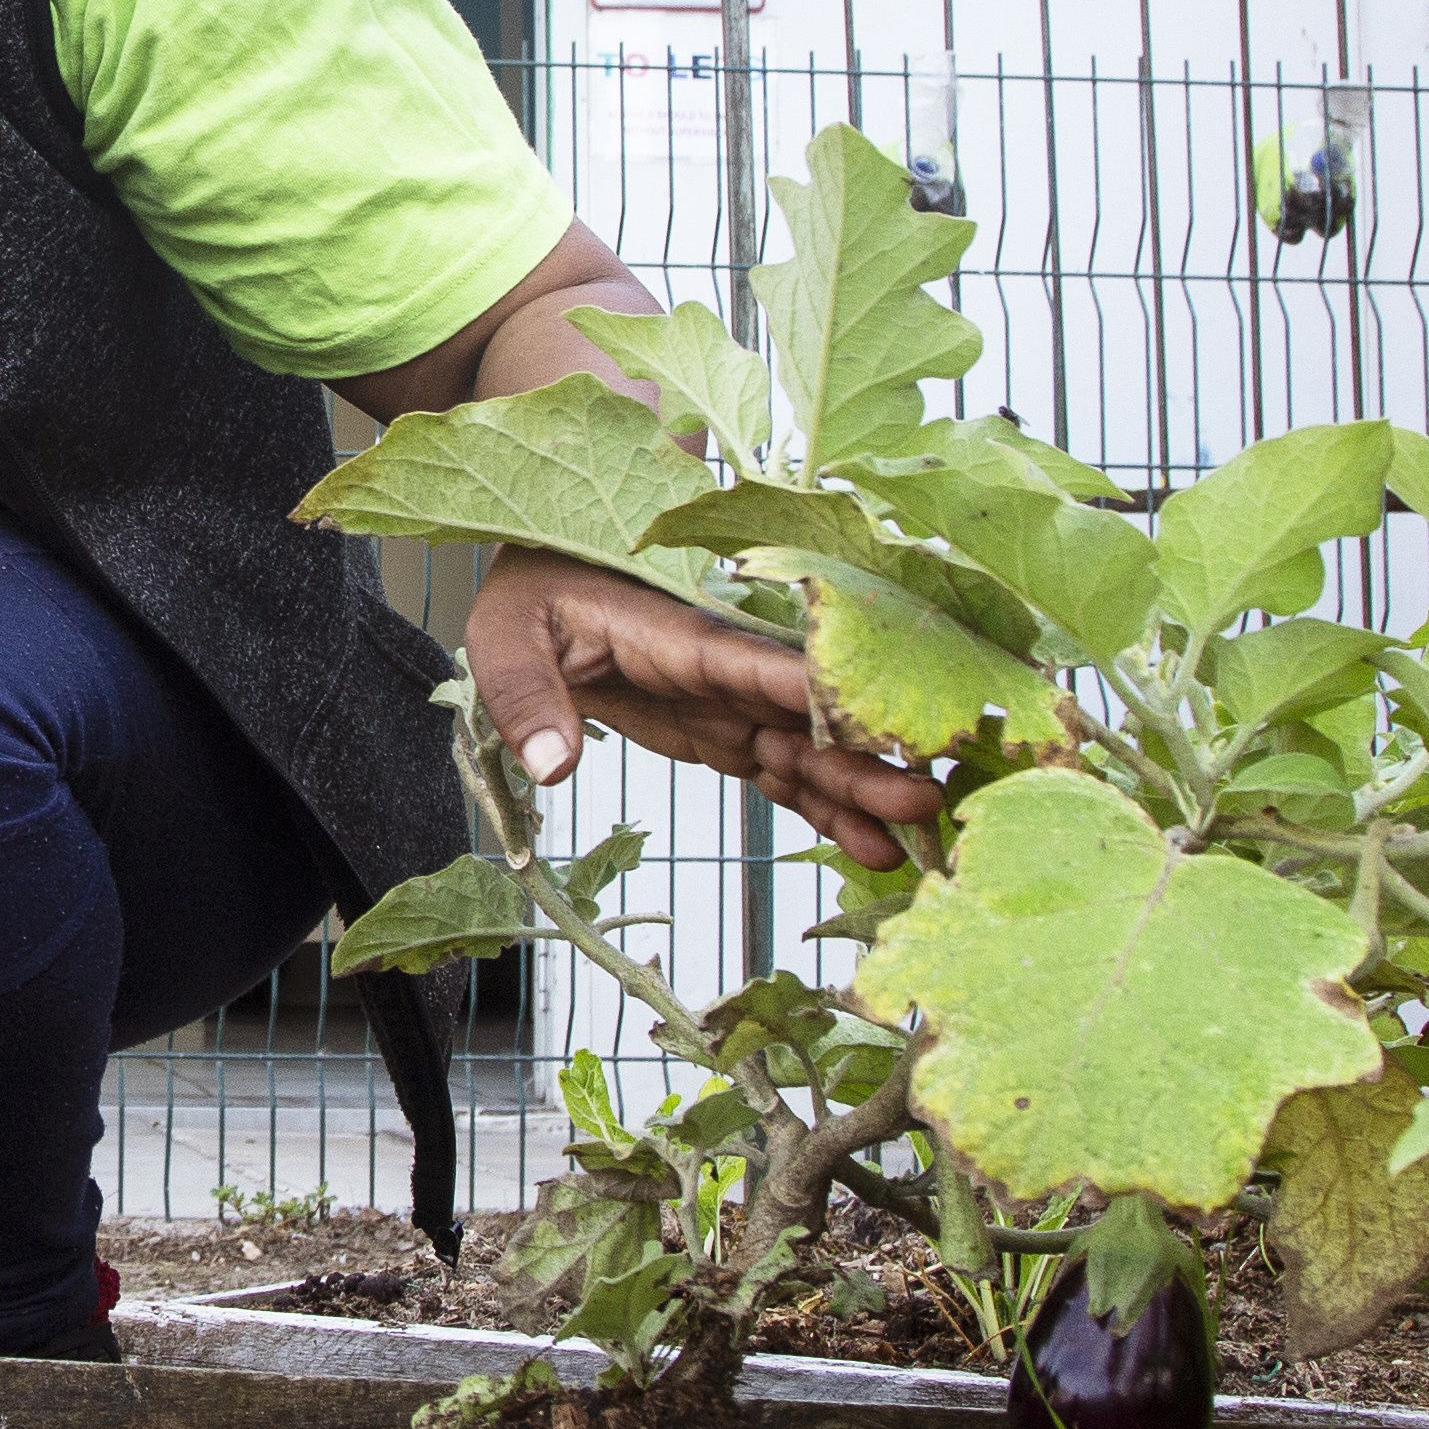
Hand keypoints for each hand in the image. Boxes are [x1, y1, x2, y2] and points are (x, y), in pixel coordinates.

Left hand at [463, 548, 944, 864]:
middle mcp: (721, 667)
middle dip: (863, 759)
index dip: (819, 695)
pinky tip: (868, 844)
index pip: (759, 665)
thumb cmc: (532, 594)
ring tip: (908, 844)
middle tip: (922, 801)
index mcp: (680, 634)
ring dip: (857, 793)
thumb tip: (554, 764)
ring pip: (807, 750)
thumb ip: (526, 694)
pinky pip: (782, 771)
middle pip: (805, 715)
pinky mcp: (722, 730)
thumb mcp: (505, 634)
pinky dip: (823, 807)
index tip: (880, 725)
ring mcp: (729, 701)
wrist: (546, 583)